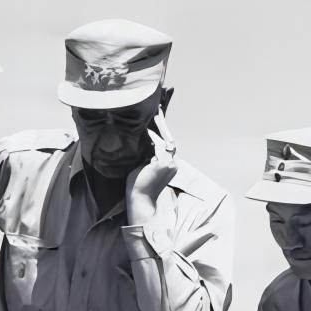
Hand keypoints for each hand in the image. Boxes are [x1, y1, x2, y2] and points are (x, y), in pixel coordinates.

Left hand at [126, 110, 178, 225]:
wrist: (139, 199)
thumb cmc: (138, 185)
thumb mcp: (143, 166)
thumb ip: (148, 155)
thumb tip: (143, 140)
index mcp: (168, 166)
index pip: (166, 145)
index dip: (162, 132)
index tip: (158, 119)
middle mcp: (172, 164)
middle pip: (169, 141)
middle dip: (163, 126)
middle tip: (158, 111)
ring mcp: (170, 164)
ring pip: (165, 142)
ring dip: (159, 128)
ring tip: (154, 115)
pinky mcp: (164, 164)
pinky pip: (159, 146)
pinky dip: (153, 138)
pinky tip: (146, 130)